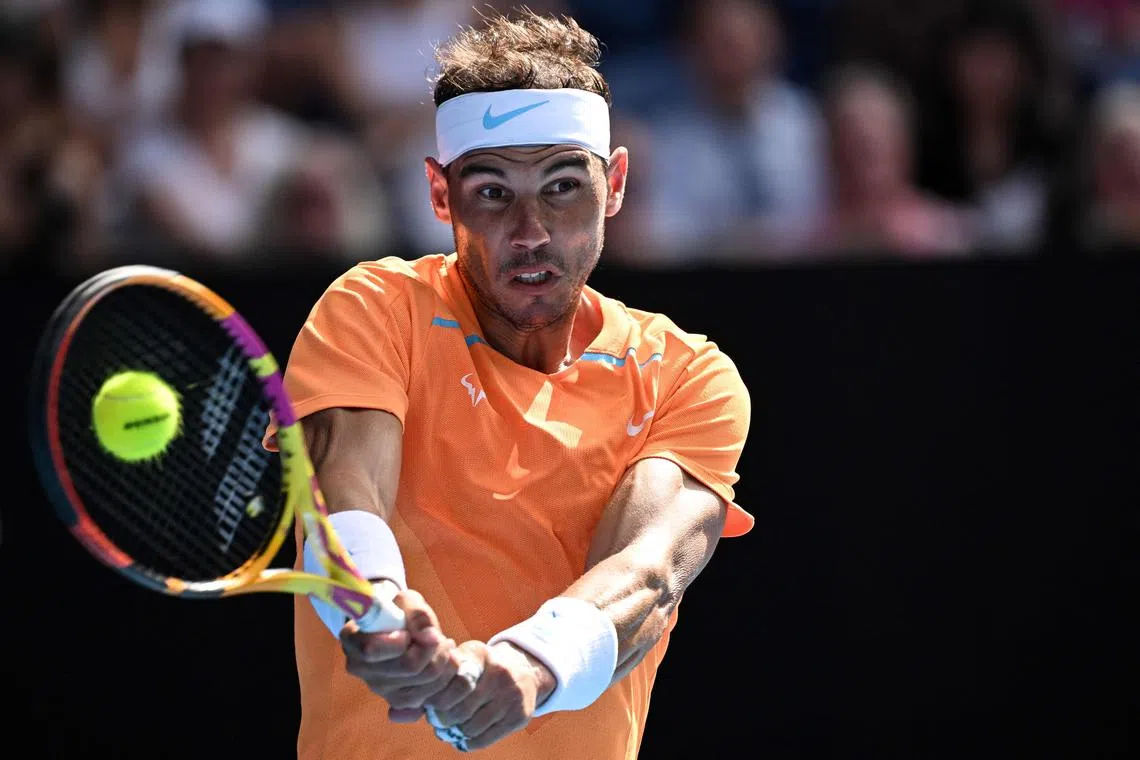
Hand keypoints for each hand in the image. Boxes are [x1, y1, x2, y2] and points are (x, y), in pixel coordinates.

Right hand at [340, 586, 458, 719]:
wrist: (399, 628)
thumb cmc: (398, 611)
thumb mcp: (406, 601)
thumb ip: (417, 614)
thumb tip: (429, 637)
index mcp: (353, 639)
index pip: (371, 650)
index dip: (398, 642)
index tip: (409, 633)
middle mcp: (360, 668)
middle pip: (407, 668)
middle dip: (432, 650)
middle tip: (441, 637)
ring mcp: (378, 688)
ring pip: (421, 687)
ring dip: (443, 665)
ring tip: (445, 646)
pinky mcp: (396, 701)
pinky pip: (428, 699)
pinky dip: (444, 681)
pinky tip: (445, 663)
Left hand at [424, 640, 556, 751]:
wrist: (525, 672)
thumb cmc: (482, 670)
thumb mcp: (465, 659)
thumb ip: (439, 676)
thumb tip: (404, 710)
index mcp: (480, 654)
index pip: (452, 682)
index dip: (436, 698)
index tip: (430, 703)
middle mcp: (500, 672)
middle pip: (460, 709)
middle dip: (443, 719)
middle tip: (437, 721)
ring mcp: (512, 695)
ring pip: (471, 727)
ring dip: (455, 733)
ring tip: (449, 729)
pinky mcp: (520, 715)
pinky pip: (485, 739)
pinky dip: (468, 743)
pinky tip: (463, 738)